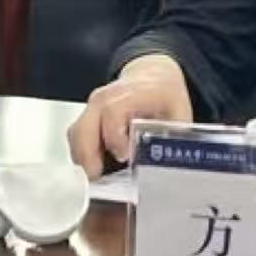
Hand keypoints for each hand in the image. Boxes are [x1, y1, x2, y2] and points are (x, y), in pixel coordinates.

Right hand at [67, 55, 192, 178]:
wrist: (154, 78)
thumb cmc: (165, 96)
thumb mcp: (179, 113)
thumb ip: (171, 137)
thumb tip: (168, 162)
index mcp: (133, 92)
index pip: (112, 112)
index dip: (115, 137)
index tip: (124, 156)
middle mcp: (106, 97)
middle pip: (85, 125)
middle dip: (89, 155)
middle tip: (99, 176)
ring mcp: (93, 105)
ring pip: (76, 133)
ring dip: (83, 157)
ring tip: (99, 175)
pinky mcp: (86, 116)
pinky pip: (76, 137)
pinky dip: (83, 154)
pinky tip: (97, 166)